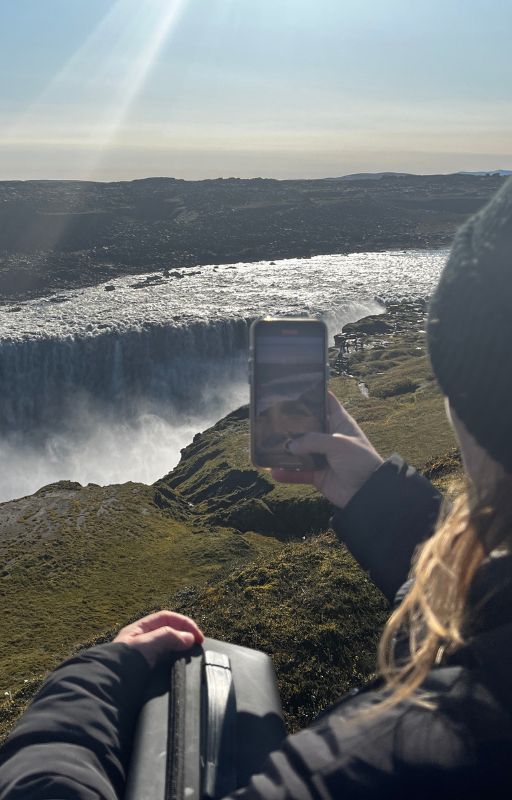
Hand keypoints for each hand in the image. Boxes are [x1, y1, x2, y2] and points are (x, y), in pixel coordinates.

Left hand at [114, 610, 203, 667]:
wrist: (111, 687)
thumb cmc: (125, 662)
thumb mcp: (148, 643)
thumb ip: (169, 637)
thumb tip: (189, 639)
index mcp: (139, 629)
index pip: (166, 618)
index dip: (184, 623)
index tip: (198, 636)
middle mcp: (141, 640)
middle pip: (168, 631)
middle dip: (184, 635)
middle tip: (197, 645)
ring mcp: (142, 657)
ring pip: (166, 647)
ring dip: (180, 649)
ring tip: (191, 656)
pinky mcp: (144, 672)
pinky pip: (163, 662)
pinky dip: (174, 661)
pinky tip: (179, 666)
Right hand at [271, 392, 382, 508]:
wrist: (368, 493)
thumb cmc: (360, 461)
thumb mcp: (339, 443)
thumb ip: (313, 441)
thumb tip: (289, 446)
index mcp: (339, 422)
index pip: (326, 401)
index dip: (312, 394)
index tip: (293, 388)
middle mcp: (328, 437)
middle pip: (306, 426)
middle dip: (290, 424)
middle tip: (269, 418)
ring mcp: (321, 456)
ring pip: (298, 450)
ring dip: (284, 450)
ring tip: (265, 446)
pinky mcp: (316, 474)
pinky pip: (297, 472)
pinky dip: (286, 473)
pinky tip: (273, 471)